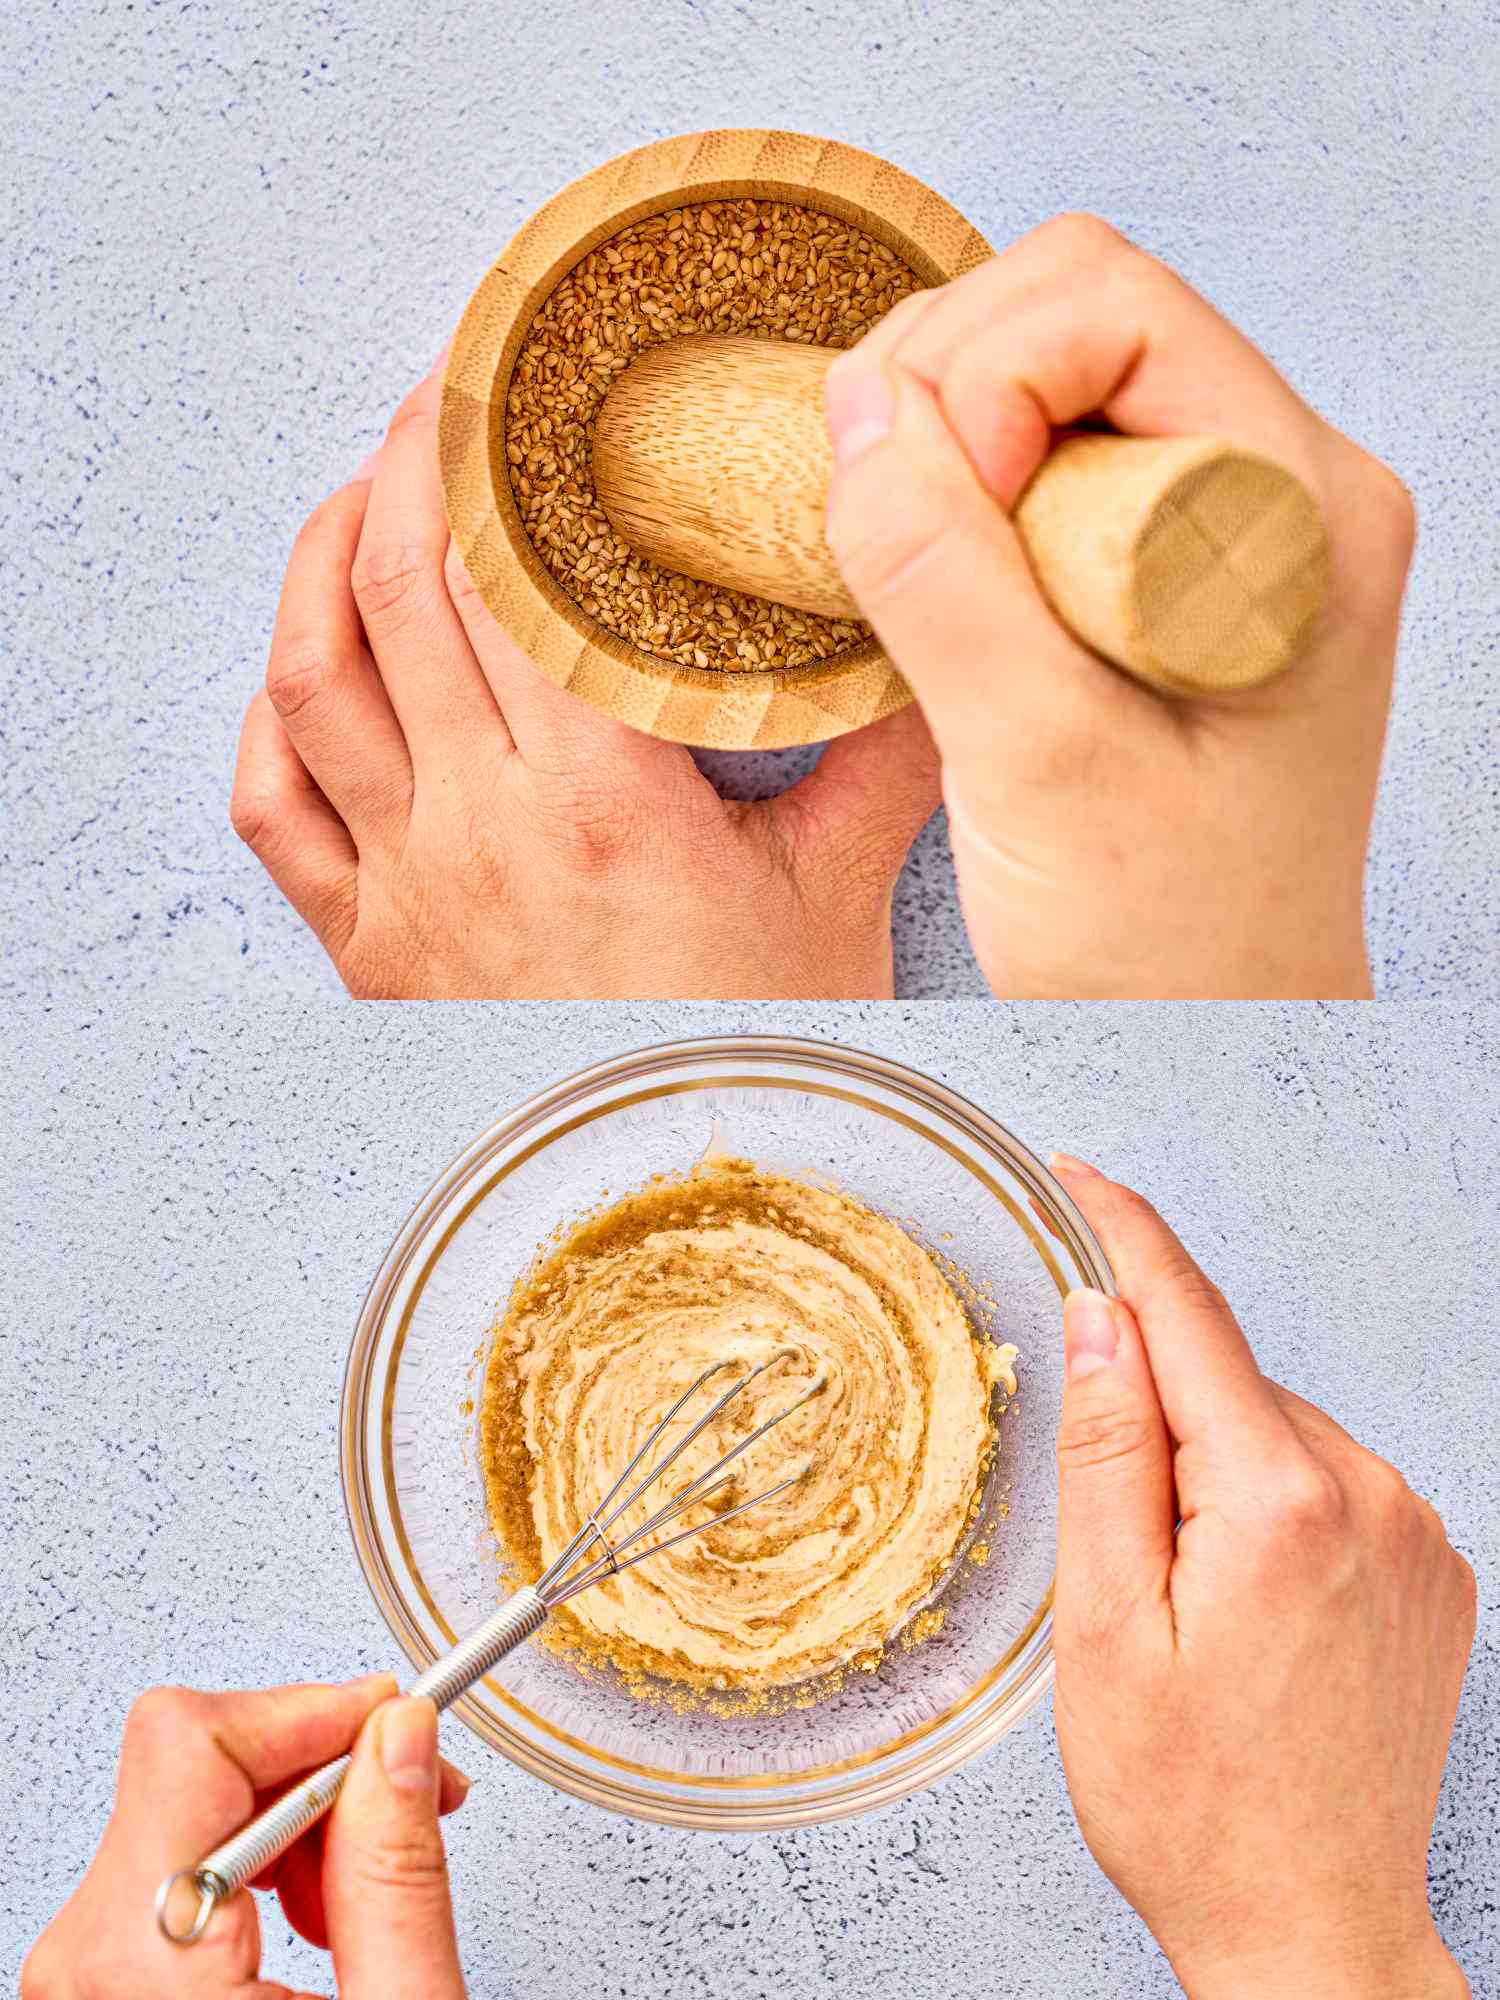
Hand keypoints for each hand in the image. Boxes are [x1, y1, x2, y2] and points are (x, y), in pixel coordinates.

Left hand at [23, 1679, 471, 1998]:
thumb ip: (398, 1872)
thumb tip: (401, 1740)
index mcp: (139, 1965)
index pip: (191, 1739)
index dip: (311, 1711)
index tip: (400, 1726)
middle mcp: (79, 1966)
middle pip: (188, 1766)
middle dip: (317, 1768)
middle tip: (415, 1805)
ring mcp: (79, 1985)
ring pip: (184, 1814)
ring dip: (294, 1824)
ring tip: (369, 1890)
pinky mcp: (99, 1997)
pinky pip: (174, 1877)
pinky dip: (258, 1873)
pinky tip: (315, 1924)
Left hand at [232, 360, 939, 998]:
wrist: (658, 1204)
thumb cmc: (741, 1060)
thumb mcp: (836, 901)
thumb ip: (881, 759)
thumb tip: (923, 645)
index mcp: (597, 801)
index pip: (507, 575)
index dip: (489, 453)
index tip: (506, 379)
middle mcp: (478, 828)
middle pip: (398, 590)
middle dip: (404, 463)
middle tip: (441, 397)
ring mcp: (405, 885)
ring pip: (310, 676)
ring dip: (320, 559)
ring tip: (363, 494)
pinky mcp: (367, 942)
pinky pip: (272, 804)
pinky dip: (270, 714)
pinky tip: (306, 667)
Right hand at [824, 215, 1414, 998]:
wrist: (1216, 1029)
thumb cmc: (1170, 943)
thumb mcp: (1039, 766)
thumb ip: (944, 578)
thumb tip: (857, 412)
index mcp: (1304, 511)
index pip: (1116, 304)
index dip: (984, 377)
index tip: (932, 513)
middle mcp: (1284, 488)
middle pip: (1077, 312)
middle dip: (946, 393)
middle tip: (896, 536)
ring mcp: (1228, 521)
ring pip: (1047, 377)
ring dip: (943, 450)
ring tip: (924, 587)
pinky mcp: (1167, 564)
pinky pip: (1041, 462)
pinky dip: (960, 502)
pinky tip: (947, 597)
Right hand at [1046, 1156, 1474, 1997]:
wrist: (1311, 1929)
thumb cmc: (1191, 1802)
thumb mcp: (1107, 1626)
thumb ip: (1108, 1452)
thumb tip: (1101, 1317)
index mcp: (1281, 1502)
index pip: (1188, 1315)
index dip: (1124, 1233)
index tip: (1077, 1173)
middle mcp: (1373, 1495)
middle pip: (1227, 1382)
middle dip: (1155, 1412)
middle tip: (1116, 1549)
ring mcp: (1418, 1534)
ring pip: (1275, 1432)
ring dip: (1213, 1469)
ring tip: (1185, 1606)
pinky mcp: (1435, 1571)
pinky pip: (1328, 1482)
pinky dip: (1268, 1502)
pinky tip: (1245, 1604)